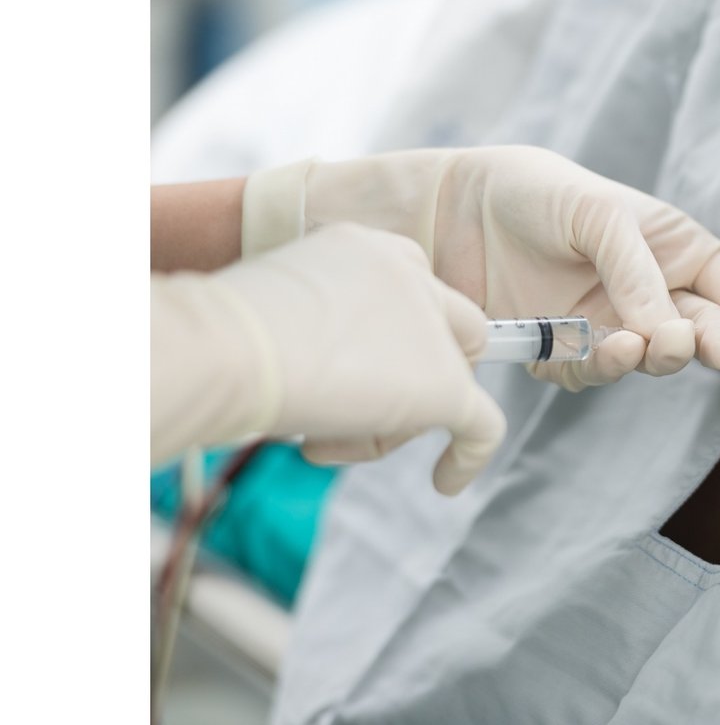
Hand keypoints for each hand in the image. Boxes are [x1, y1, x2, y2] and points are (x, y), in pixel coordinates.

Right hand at [212, 224, 504, 494]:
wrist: (227, 350)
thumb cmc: (224, 335)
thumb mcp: (278, 308)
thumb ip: (322, 324)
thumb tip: (319, 363)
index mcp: (369, 249)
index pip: (410, 293)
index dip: (392, 337)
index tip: (350, 367)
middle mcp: (412, 276)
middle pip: (445, 333)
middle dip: (412, 372)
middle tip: (348, 406)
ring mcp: (433, 329)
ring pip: (447, 383)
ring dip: (393, 422)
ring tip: (318, 438)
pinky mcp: (445, 385)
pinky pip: (482, 425)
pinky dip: (469, 457)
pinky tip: (447, 482)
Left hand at [241, 146, 719, 390]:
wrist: (448, 211)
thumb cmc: (533, 191)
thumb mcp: (596, 213)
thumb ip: (637, 271)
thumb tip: (671, 335)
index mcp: (677, 248)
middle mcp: (653, 292)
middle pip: (707, 334)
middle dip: (718, 345)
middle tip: (716, 350)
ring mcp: (611, 324)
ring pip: (655, 360)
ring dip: (657, 357)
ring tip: (641, 344)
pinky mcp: (565, 351)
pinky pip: (597, 373)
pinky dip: (601, 367)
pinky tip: (594, 348)